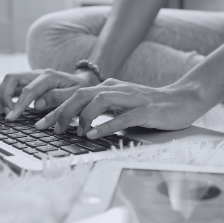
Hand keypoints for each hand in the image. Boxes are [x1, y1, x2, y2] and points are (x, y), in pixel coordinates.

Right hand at [0, 68, 100, 119]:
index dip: (18, 105)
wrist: (85, 82)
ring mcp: (32, 77)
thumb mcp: (75, 95)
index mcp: (49, 76)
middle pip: (11, 79)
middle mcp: (37, 74)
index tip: (11, 117)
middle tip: (6, 114)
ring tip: (2, 113)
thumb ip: (57, 98)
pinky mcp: (29, 83)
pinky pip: (12, 87)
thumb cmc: (80, 90)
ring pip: (9, 81)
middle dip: (4, 96)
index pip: (27, 90)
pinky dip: (3, 96)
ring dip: (2, 96)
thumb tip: (37, 105)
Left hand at [34, 79, 208, 138]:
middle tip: (51, 129)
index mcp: (110, 87)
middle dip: (62, 111)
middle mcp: (117, 89)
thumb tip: (79, 124)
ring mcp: (132, 99)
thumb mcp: (122, 105)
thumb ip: (103, 110)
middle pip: (82, 94)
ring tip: (73, 133)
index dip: (55, 107)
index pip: (76, 94)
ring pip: (99, 101)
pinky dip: (104, 125)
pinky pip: (122, 117)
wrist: (183, 100)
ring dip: (82, 117)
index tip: (40, 122)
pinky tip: (92, 135)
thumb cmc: (151, 107)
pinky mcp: (145, 111)